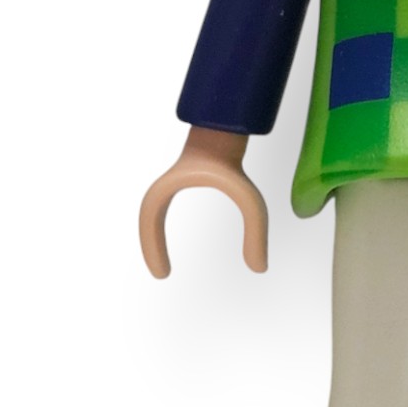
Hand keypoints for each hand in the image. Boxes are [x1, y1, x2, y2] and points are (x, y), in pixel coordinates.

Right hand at [139, 127, 267, 276]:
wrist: (228, 132)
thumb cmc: (238, 166)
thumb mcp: (249, 202)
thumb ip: (256, 232)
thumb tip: (260, 268)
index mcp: (169, 187)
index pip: (149, 219)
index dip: (151, 247)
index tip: (163, 274)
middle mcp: (164, 186)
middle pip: (147, 218)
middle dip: (151, 245)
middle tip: (163, 273)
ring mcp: (170, 182)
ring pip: (151, 213)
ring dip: (154, 236)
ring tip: (164, 262)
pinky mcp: (179, 180)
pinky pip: (163, 208)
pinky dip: (162, 227)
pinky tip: (176, 239)